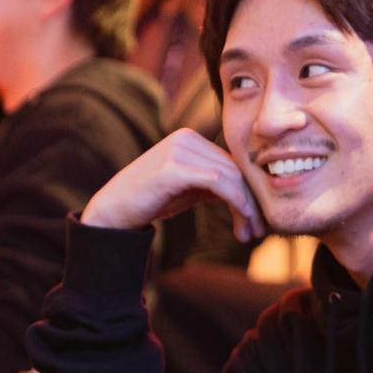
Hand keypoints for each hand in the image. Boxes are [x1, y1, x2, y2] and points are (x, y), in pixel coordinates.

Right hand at [81, 128, 266, 242]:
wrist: (113, 210)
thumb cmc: (152, 199)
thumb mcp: (190, 188)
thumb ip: (215, 183)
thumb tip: (250, 193)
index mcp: (191, 139)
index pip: (232, 163)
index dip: (250, 191)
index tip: (258, 219)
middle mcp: (186, 138)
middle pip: (234, 169)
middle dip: (251, 202)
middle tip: (259, 231)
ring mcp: (179, 150)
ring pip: (230, 177)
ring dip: (246, 208)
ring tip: (250, 234)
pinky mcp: (174, 168)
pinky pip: (217, 182)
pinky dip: (236, 202)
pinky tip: (243, 219)